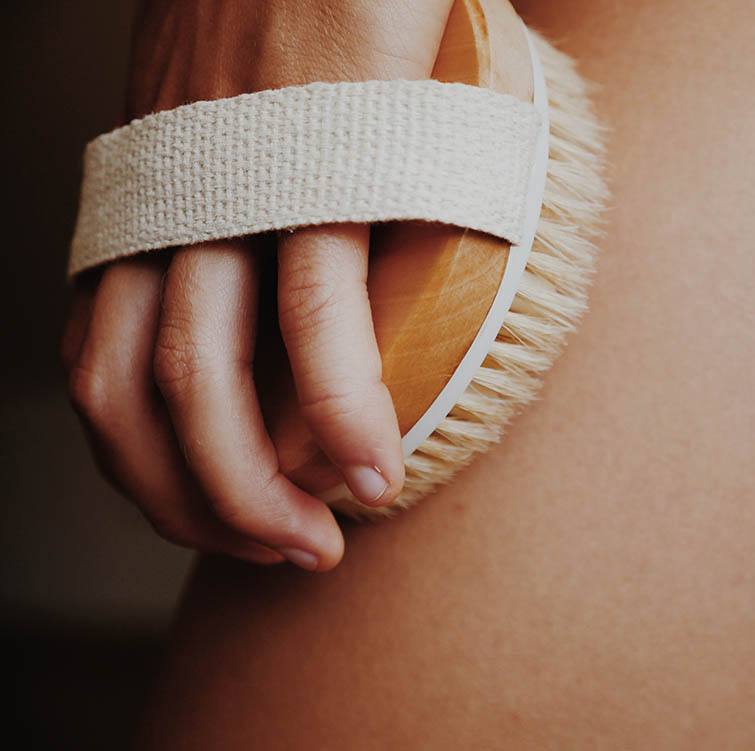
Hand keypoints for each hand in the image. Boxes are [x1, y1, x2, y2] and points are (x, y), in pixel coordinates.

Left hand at [60, 0, 453, 570]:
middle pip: (135, 396)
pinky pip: (314, 315)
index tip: (220, 518)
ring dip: (254, 485)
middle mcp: (162, 210)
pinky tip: (371, 467)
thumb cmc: (292, 22)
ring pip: (203, 376)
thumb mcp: (227, 133)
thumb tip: (283, 304)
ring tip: (317, 537)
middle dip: (199, 504)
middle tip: (278, 552)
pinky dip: (338, 410)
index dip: (149, 473)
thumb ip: (229, 217)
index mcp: (139, 209)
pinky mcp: (315, 169)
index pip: (101, 374)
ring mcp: (230, 192)